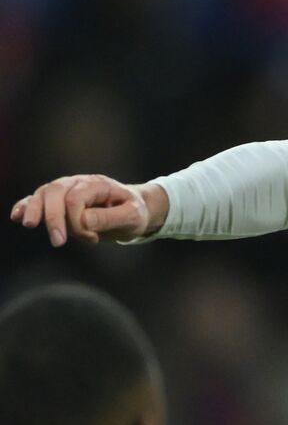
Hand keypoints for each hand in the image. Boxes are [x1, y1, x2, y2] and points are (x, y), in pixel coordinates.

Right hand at [10, 175, 167, 245]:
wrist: (135, 210)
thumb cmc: (134, 213)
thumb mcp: (132, 217)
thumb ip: (108, 218)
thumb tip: (83, 220)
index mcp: (99, 185)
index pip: (76, 198)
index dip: (76, 220)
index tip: (91, 239)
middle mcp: (80, 183)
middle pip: (56, 191)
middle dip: (52, 217)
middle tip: (58, 242)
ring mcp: (67, 190)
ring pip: (44, 193)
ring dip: (35, 210)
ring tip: (28, 224)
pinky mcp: (59, 201)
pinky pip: (38, 199)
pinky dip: (26, 206)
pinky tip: (16, 215)